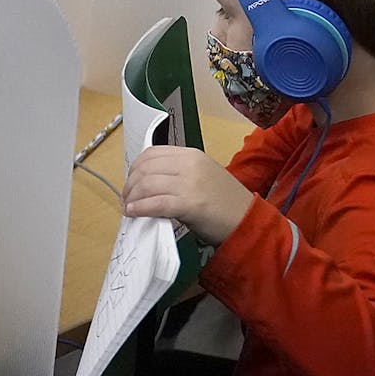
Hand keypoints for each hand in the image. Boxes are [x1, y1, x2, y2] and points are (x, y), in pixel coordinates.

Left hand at [122, 146, 253, 245]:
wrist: (248, 221)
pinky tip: (134, 213)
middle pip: (146, 169)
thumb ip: (177, 173)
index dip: (135, 168)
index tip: (131, 183)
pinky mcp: (190, 204)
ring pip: (147, 184)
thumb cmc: (224, 203)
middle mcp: (190, 164)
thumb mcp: (202, 177)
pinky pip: (156, 203)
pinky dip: (140, 208)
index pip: (152, 154)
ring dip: (132, 197)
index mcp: (192, 155)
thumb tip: (146, 182)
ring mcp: (190, 183)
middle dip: (130, 184)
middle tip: (126, 198)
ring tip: (129, 207)